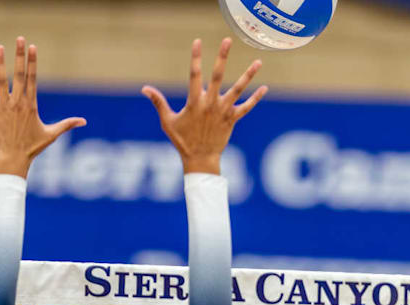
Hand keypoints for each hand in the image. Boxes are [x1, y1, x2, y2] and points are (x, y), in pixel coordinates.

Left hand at [0, 37, 86, 177]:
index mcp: (32, 105)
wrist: (12, 157)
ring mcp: (4, 105)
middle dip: (20, 55)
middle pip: (19, 74)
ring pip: (2, 79)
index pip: (32, 78)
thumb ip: (67, 124)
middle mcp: (18, 102)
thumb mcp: (52, 134)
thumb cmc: (32, 147)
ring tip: (0, 47)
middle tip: (21, 39)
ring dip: (1, 62)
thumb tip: (84, 121)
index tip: (33, 48)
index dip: (32, 62)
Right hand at [141, 39, 267, 174]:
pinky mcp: (232, 119)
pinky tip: (264, 88)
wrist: (200, 159)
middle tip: (227, 40)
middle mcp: (210, 103)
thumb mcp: (167, 121)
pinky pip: (246, 107)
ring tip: (258, 61)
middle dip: (222, 57)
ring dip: (248, 75)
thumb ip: (158, 102)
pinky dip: (256, 98)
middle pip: (217, 76)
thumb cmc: (182, 140)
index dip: (196, 57)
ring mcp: (223, 111)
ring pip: (237, 89)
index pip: (194, 74)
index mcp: (194, 101)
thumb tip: (144, 88)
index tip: (197, 41)